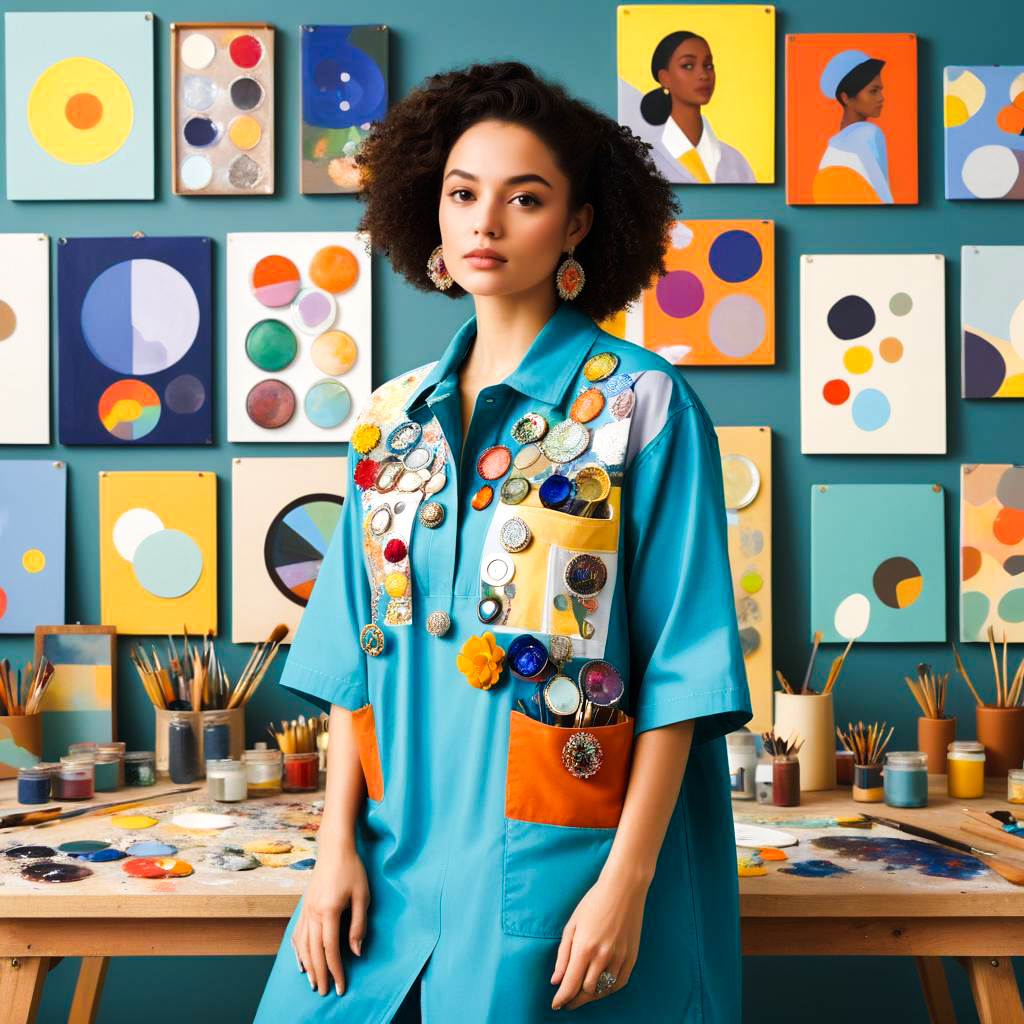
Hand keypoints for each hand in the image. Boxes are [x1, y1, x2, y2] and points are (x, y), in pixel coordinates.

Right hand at [292, 842, 368, 996]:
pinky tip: (300, 962)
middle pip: (314, 951)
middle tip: (324, 992)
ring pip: (303, 945)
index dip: (336, 970)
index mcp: (329, 911)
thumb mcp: (362, 896)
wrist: (334, 848)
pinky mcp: (304, 906)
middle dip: (320, 974)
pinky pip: (298, 934)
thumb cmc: (352, 869)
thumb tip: (356, 952)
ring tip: (313, 982)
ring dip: (308, 966)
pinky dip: (298, 951)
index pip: (331, 949)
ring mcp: (306, 910)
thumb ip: (359, 925)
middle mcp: (313, 913)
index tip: (340, 986)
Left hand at [550, 870, 645, 1009]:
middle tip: (567, 1001)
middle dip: (574, 999)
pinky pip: (619, 983)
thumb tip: (556, 980)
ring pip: (603, 989)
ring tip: (581, 995)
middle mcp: (603, 956)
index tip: (556, 1005)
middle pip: (586, 991)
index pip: (571, 984)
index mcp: (584, 947)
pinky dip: (608, 989)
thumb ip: (563, 955)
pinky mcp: (632, 957)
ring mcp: (619, 957)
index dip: (562, 998)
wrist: (624, 889)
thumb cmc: (593, 902)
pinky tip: (600, 988)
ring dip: (590, 995)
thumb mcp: (572, 924)